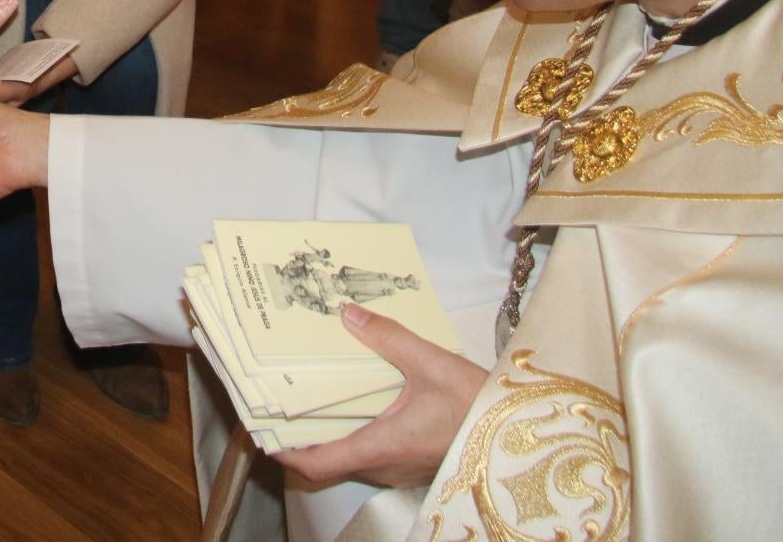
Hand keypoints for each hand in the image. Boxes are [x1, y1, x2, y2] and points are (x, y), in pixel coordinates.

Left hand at [270, 305, 486, 487]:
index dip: (284, 450)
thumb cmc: (478, 406)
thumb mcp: (431, 363)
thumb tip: (349, 314)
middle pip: (328, 460)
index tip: (262, 430)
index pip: (316, 463)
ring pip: (350, 456)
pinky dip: (355, 431)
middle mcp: (384, 465)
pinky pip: (372, 452)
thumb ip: (388, 338)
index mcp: (380, 447)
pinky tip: (356, 401)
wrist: (519, 432)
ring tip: (311, 395)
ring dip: (329, 432)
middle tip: (281, 402)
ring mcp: (399, 467)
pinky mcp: (413, 461)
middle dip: (302, 435)